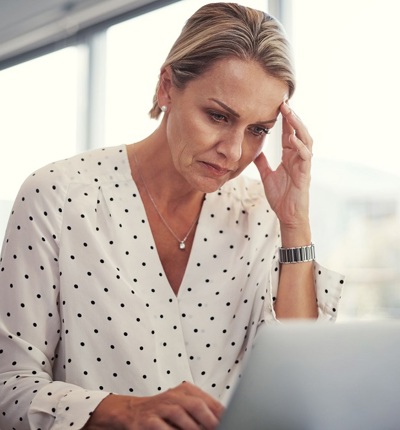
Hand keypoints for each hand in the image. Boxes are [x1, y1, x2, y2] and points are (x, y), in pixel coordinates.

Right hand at [83, 382, 223, 429]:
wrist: (131, 411)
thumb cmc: (162, 410)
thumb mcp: (183, 404)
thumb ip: (202, 410)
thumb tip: (224, 419)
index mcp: (186, 391)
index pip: (208, 401)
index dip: (220, 414)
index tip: (231, 422)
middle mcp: (174, 396)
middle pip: (196, 405)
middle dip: (208, 421)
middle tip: (217, 429)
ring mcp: (160, 407)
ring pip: (181, 416)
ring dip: (193, 429)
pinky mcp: (147, 421)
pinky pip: (163, 428)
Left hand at [254, 102, 312, 229]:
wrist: (288, 215)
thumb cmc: (281, 196)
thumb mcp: (267, 175)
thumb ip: (262, 162)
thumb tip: (254, 150)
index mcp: (290, 156)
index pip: (288, 133)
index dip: (284, 119)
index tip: (277, 105)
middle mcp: (298, 157)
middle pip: (298, 131)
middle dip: (292, 117)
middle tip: (284, 102)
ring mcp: (303, 164)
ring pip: (305, 140)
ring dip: (298, 126)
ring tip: (289, 113)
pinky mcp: (305, 174)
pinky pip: (305, 157)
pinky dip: (299, 146)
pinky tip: (292, 138)